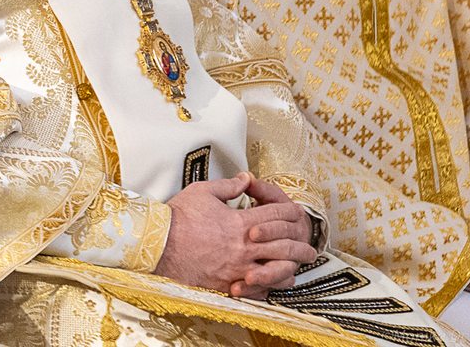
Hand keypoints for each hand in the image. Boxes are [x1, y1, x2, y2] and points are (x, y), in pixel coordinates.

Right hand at [155, 173, 318, 299]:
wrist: (159, 246)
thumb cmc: (178, 218)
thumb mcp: (203, 192)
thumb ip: (228, 186)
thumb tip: (246, 178)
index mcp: (240, 222)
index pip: (277, 215)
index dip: (291, 213)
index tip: (297, 214)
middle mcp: (244, 247)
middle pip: (284, 246)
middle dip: (301, 246)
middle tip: (310, 248)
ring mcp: (238, 268)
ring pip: (276, 270)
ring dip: (290, 268)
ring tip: (297, 267)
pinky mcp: (228, 285)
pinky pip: (257, 289)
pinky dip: (270, 286)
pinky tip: (275, 283)